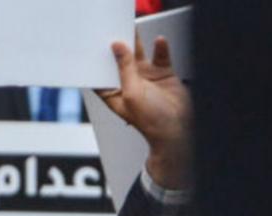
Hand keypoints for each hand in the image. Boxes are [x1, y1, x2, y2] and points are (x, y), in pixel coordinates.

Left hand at [99, 35, 191, 188]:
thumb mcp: (132, 93)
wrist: (178, 129)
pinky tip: (159, 42)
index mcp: (113, 93)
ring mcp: (146, 79)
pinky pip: (160, 56)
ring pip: (139, 55)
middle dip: (116, 47)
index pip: (101, 73)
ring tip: (132, 30)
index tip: (94, 45)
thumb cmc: (151, 122)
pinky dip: (160, 48)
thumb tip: (117, 48)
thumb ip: (124, 68)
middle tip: (114, 31)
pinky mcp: (162, 75)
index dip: (96, 60)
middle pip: (119, 60)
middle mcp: (128, 84)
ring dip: (136, 44)